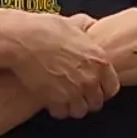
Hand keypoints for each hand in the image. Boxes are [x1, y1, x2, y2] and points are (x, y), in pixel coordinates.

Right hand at [0, 10, 119, 118]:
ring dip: (72, 107)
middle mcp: (91, 79)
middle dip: (87, 100)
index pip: (112, 88)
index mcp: (100, 61)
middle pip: (96, 103)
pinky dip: (57, 109)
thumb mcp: (74, 24)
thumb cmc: (46, 29)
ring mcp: (74, 91)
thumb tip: (91, 26)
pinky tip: (52, 101)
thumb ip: (88, 29)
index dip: (102, 90)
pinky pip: (62, 113)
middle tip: (77, 94)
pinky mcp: (56, 100)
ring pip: (80, 111)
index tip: (95, 89)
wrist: (25, 39)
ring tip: (64, 99)